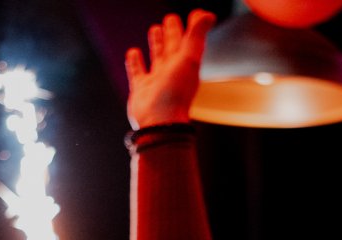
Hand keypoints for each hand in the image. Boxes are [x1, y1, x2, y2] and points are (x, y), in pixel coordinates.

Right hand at [126, 9, 215, 128]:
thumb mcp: (189, 60)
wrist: (159, 122)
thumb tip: (208, 14)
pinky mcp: (140, 90)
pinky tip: (133, 52)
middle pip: (172, 48)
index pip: (187, 41)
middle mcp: (171, 72)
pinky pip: (137, 72)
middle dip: (171, 33)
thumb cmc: (175, 93)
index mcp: (185, 65)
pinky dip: (135, 62)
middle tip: (170, 19)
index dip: (189, 28)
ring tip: (154, 29)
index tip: (192, 14)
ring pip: (156, 57)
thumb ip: (197, 36)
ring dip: (156, 44)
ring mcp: (156, 81)